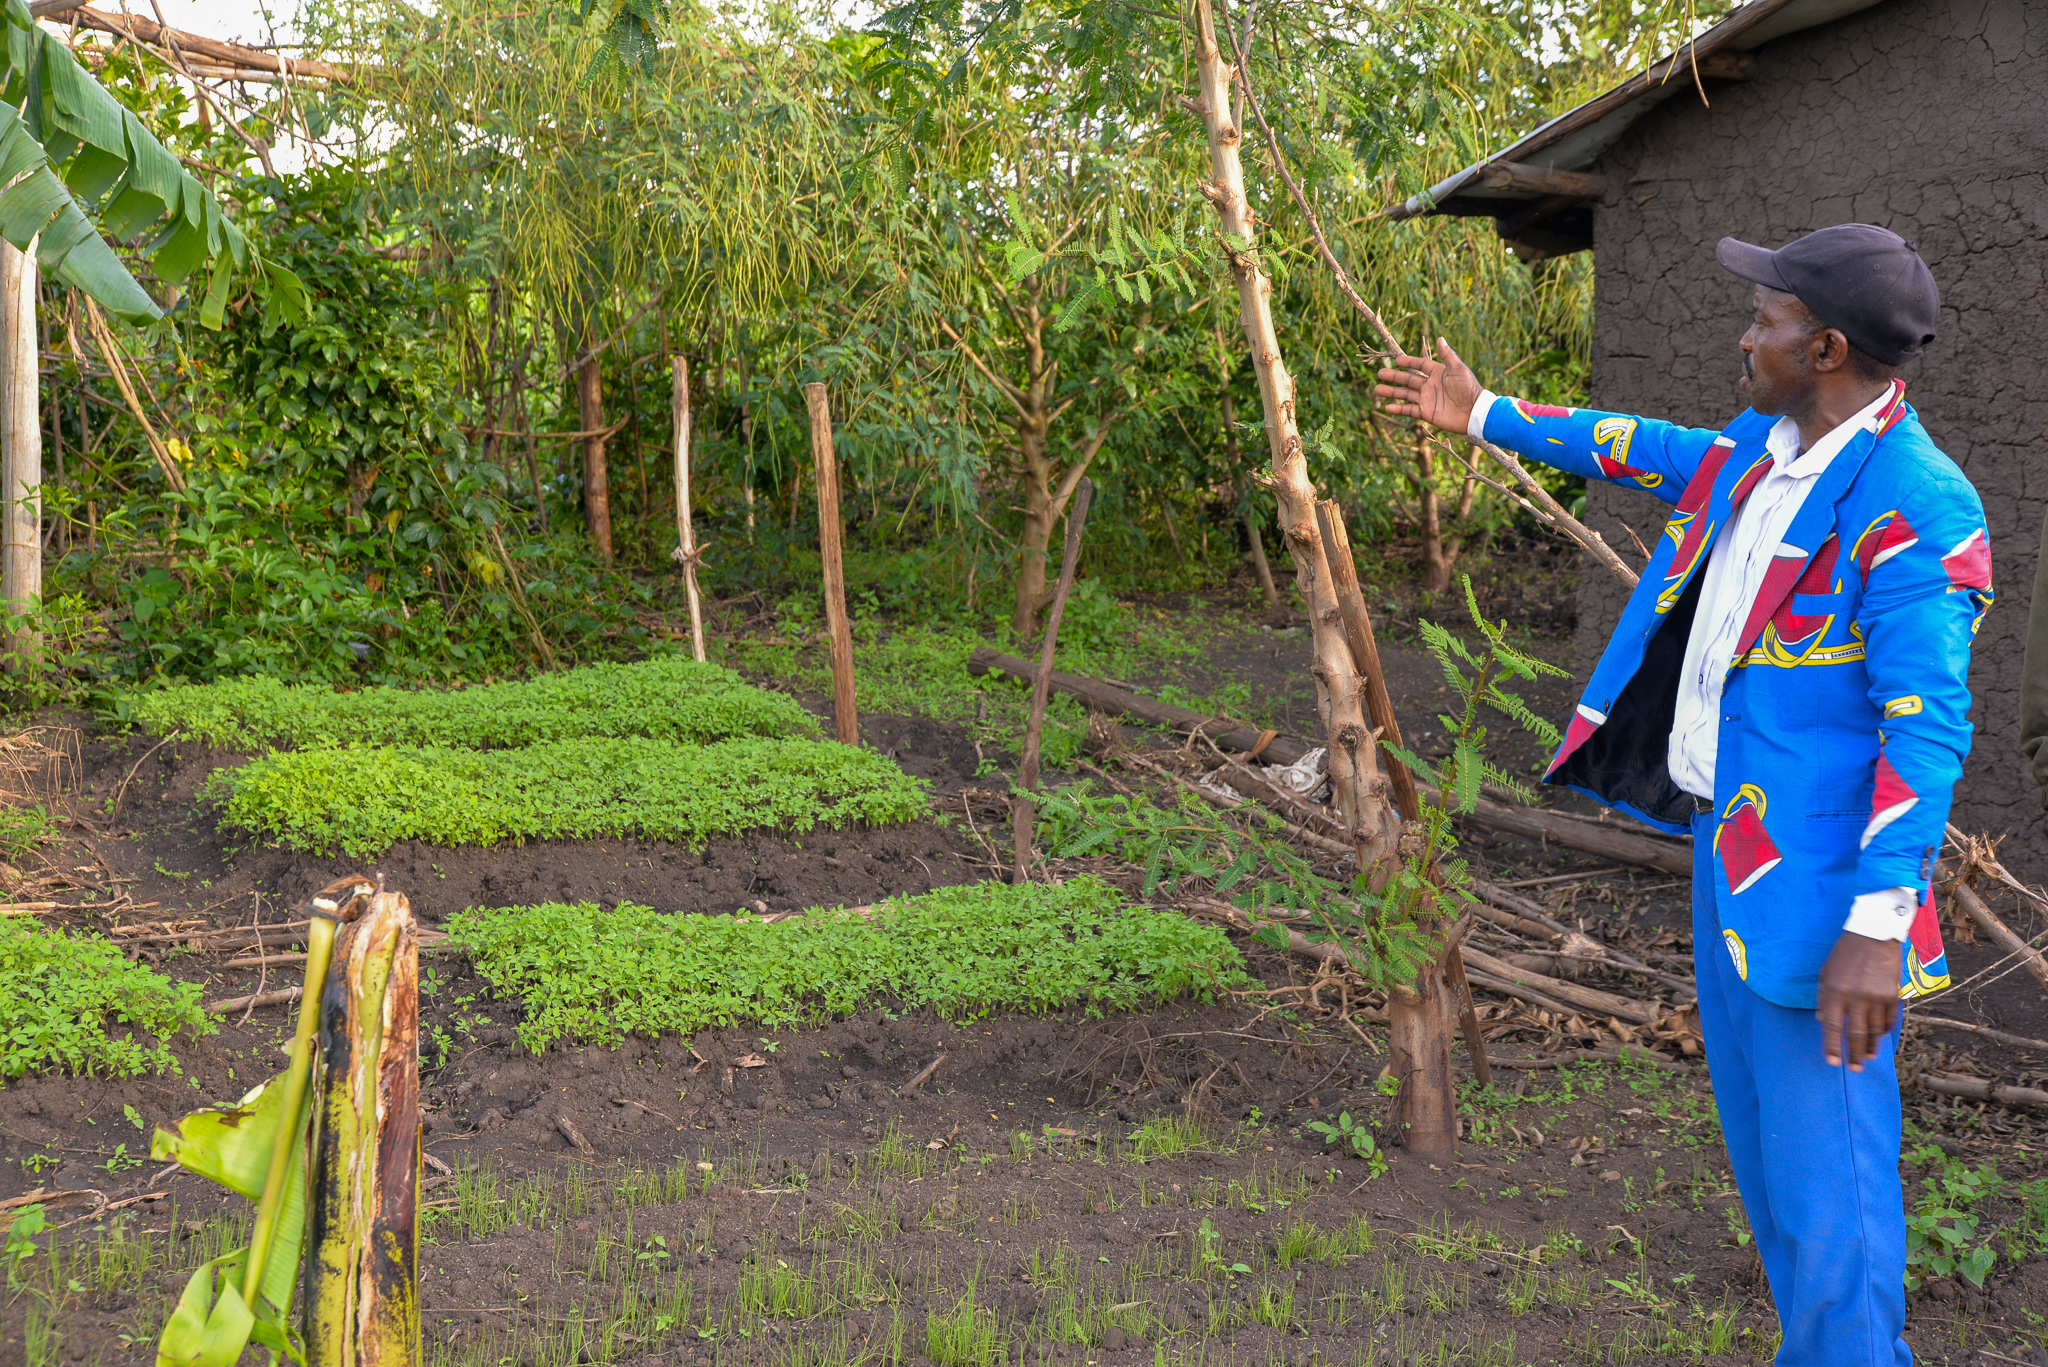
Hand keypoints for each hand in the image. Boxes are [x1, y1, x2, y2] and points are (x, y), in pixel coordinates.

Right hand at [1373, 339, 1485, 434]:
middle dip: (1394, 376)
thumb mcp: (1458, 368)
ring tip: (1377, 389)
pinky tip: (1387, 407)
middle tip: (1379, 373)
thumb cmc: (1468, 388)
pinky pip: (1409, 410)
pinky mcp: (1427, 413)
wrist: (1474, 412)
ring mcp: (1427, 399)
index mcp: (1438, 373)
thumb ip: (1447, 355)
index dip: (1409, 362)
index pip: (1420, 365)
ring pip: (1405, 394)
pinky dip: (1398, 409)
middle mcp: (1430, 385)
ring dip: (1391, 392)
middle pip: (1408, 379)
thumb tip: (1440, 338)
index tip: (1397, 360)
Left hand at [1816, 932, 1901, 1070]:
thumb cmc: (1843, 955)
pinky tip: (1880, 1038)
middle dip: (1855, 1055)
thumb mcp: (1825, 974)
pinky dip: (1884, 1031)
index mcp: (1834, 992)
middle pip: (1856, 1034)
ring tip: (1868, 1058)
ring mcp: (1876, 997)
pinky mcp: (1891, 995)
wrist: (1872, 936)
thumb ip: (1824, 999)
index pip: (1832, 1027)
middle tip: (1855, 1069)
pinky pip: (1888, 1020)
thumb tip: (1825, 1023)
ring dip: (1871, 1047)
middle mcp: (1855, 997)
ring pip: (1874, 1030)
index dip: (1832, 1046)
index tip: (1832, 1062)